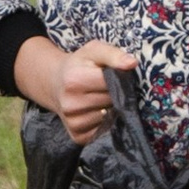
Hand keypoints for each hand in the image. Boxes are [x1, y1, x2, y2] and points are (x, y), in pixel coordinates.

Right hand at [19, 37, 137, 142]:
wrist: (56, 84)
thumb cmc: (79, 65)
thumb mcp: (93, 51)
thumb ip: (113, 54)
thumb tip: (132, 63)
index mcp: (74, 80)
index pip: (112, 83)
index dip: (119, 78)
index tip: (117, 74)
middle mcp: (71, 104)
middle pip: (112, 101)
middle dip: (117, 94)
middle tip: (110, 87)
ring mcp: (74, 123)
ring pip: (111, 117)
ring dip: (113, 108)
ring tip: (102, 98)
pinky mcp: (78, 137)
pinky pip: (105, 130)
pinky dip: (107, 121)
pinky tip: (99, 111)